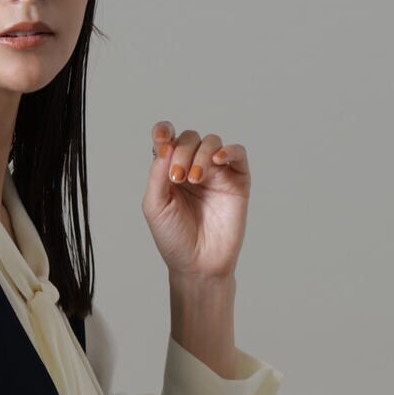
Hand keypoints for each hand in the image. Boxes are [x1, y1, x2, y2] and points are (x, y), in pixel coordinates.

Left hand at [144, 122, 250, 282]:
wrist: (198, 264)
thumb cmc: (173, 238)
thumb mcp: (155, 206)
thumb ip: (157, 174)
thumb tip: (165, 144)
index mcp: (169, 171)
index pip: (168, 140)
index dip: (164, 131)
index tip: (161, 136)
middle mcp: (192, 167)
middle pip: (189, 138)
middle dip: (181, 151)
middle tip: (178, 178)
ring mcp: (216, 173)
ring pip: (211, 142)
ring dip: (200, 154)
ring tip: (194, 179)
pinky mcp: (237, 180)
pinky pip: (238, 153)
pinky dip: (229, 151)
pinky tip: (218, 160)